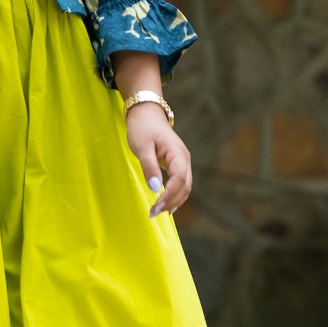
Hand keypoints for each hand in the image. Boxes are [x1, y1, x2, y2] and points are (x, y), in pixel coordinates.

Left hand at [125, 103, 191, 217]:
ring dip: (173, 201)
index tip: (155, 206)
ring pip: (185, 187)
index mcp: (177, 153)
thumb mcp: (142, 146)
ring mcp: (183, 162)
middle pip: (185, 186)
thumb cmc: (143, 128)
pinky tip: (165, 205)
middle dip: (171, 202)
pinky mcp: (178, 165)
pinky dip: (174, 195)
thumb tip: (154, 188)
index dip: (169, 195)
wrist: (146, 114)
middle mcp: (184, 159)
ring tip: (157, 212)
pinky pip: (180, 183)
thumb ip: (149, 167)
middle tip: (153, 213)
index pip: (179, 179)